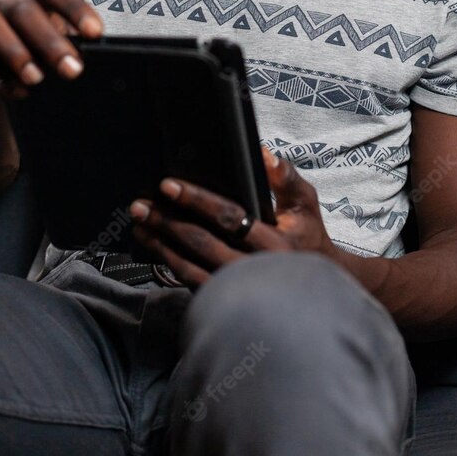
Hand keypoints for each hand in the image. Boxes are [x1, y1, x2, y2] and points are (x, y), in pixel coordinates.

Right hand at [0, 0, 102, 99]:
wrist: (12, 87)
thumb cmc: (49, 58)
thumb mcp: (66, 47)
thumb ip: (78, 45)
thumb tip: (99, 56)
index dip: (75, 9)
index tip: (95, 33)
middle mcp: (8, 5)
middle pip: (25, 11)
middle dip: (49, 41)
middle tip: (72, 70)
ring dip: (14, 52)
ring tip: (36, 80)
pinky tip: (16, 93)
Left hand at [129, 149, 338, 286]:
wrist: (318, 287)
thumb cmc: (308, 236)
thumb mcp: (305, 202)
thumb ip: (285, 176)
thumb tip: (262, 154)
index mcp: (276, 243)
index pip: (229, 217)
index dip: (196, 200)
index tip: (168, 186)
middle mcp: (256, 270)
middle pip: (202, 243)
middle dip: (168, 222)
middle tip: (140, 205)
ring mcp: (239, 290)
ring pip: (191, 267)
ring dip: (161, 245)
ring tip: (139, 224)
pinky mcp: (227, 301)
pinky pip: (192, 283)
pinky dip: (170, 264)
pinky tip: (155, 247)